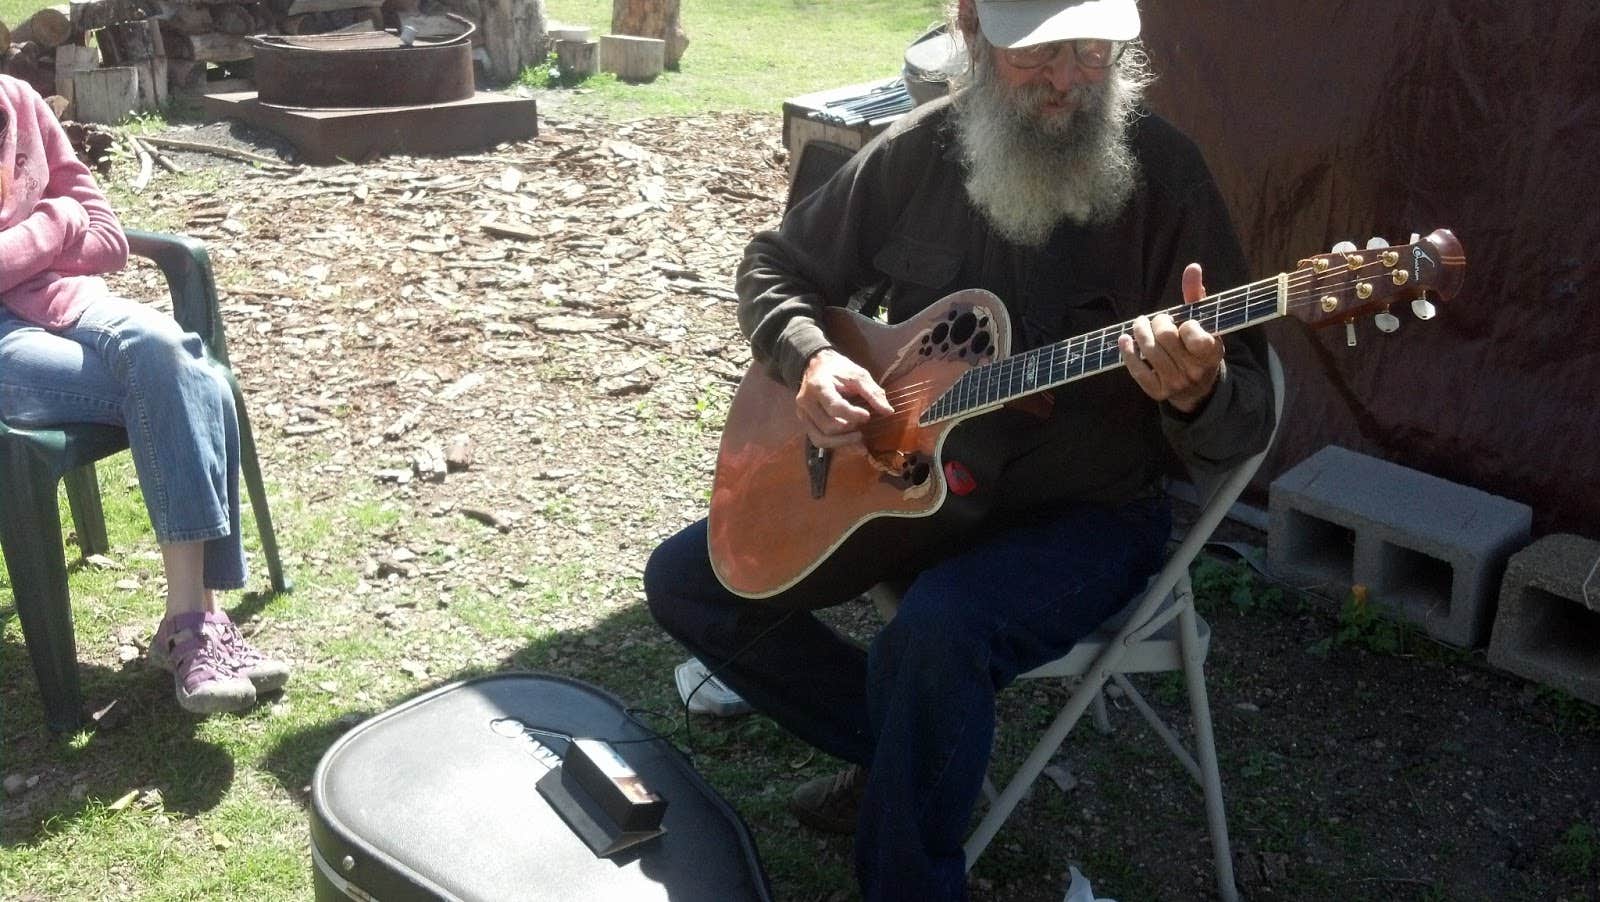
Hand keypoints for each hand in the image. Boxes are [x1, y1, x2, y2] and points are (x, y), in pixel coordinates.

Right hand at [795, 348, 893, 447]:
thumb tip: (888, 412)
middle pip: (828, 426)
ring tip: (859, 437)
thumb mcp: (858, 375)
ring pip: (820, 438)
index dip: (853, 415)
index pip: (834, 407)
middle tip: (863, 424)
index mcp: (818, 386)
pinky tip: (851, 444)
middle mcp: (806, 401)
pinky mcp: (805, 422)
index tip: (867, 415)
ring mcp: (803, 414)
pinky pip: (818, 440)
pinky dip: (835, 445)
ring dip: (843, 442)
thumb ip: (872, 393)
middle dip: (849, 430)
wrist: (817, 366)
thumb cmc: (839, 370)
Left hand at [1117, 262, 1225, 413]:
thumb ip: (1196, 296)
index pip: (1193, 333)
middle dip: (1157, 322)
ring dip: (1140, 332)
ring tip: (1139, 324)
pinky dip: (1127, 353)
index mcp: (1211, 353)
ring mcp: (1176, 384)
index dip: (1185, 325)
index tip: (1185, 324)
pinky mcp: (1158, 392)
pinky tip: (1125, 340)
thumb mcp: (1204, 323)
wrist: (1197, 387)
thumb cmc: (1198, 346)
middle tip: (1156, 319)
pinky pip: (1138, 371)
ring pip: (1149, 351)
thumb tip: (1192, 267)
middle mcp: (1195, 371)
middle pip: (1165, 337)